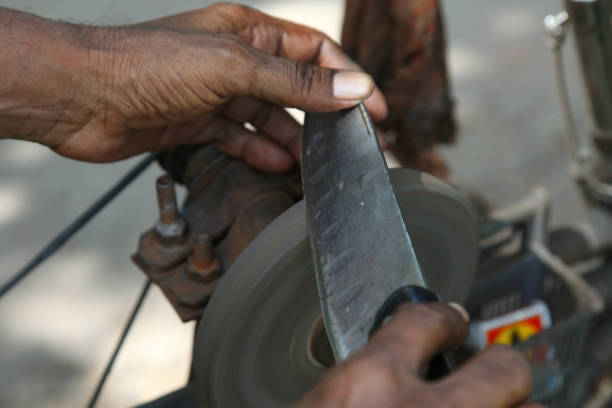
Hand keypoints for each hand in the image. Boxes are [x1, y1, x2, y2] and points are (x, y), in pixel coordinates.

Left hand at [0, 4, 386, 170]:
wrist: (83, 98)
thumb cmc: (147, 65)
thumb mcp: (234, 68)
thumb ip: (294, 83)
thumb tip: (352, 88)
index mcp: (248, 32)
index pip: (313, 53)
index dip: (347, 78)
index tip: (373, 109)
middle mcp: (235, 60)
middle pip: (293, 89)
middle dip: (322, 116)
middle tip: (349, 146)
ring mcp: (215, 94)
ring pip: (268, 118)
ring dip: (291, 141)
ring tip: (313, 166)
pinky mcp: (196, 123)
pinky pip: (238, 138)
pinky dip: (258, 152)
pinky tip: (275, 166)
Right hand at [297, 303, 540, 407]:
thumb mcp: (323, 406)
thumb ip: (359, 384)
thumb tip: (390, 369)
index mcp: (367, 385)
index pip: (423, 321)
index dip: (444, 317)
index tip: (450, 319)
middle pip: (503, 369)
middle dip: (500, 364)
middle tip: (493, 367)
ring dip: (512, 405)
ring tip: (494, 403)